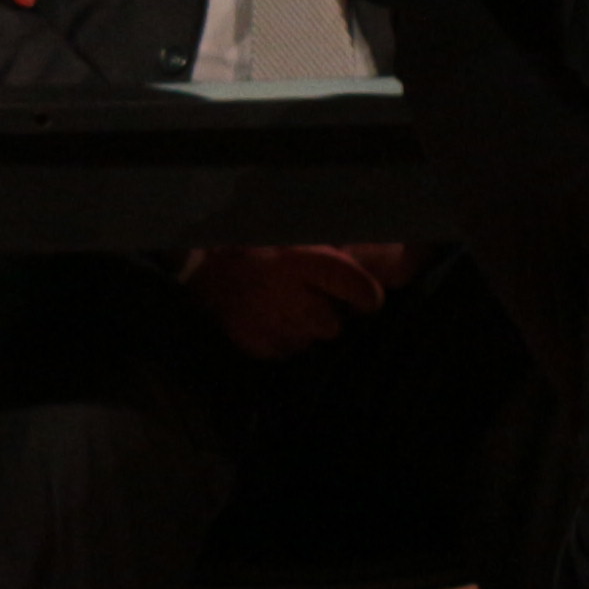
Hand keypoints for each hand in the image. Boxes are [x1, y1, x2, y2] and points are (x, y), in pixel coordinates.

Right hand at [183, 244, 388, 360]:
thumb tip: (386, 261)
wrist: (201, 269)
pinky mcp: (257, 346)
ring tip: (284, 306)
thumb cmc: (255, 246)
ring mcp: (273, 326)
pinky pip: (286, 351)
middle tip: (311, 298)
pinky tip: (268, 319)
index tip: (365, 299)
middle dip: (327, 315)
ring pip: (309, 340)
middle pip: (333, 326)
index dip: (367, 297)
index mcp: (303, 262)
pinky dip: (282, 339)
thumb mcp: (296, 237)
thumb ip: (333, 251)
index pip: (359, 290)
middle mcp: (291, 297)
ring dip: (304, 328)